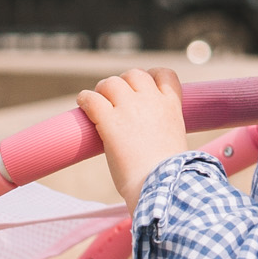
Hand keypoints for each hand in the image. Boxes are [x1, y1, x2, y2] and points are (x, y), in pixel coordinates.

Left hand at [78, 69, 186, 212]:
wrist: (161, 184)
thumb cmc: (169, 175)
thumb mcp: (174, 142)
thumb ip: (162, 131)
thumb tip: (149, 142)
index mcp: (171, 106)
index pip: (164, 74)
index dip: (151, 77)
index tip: (142, 88)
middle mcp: (152, 101)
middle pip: (134, 74)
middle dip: (123, 84)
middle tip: (115, 101)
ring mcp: (130, 108)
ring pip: (111, 83)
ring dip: (103, 91)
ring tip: (98, 105)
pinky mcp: (109, 119)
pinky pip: (91, 98)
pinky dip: (85, 99)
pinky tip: (83, 106)